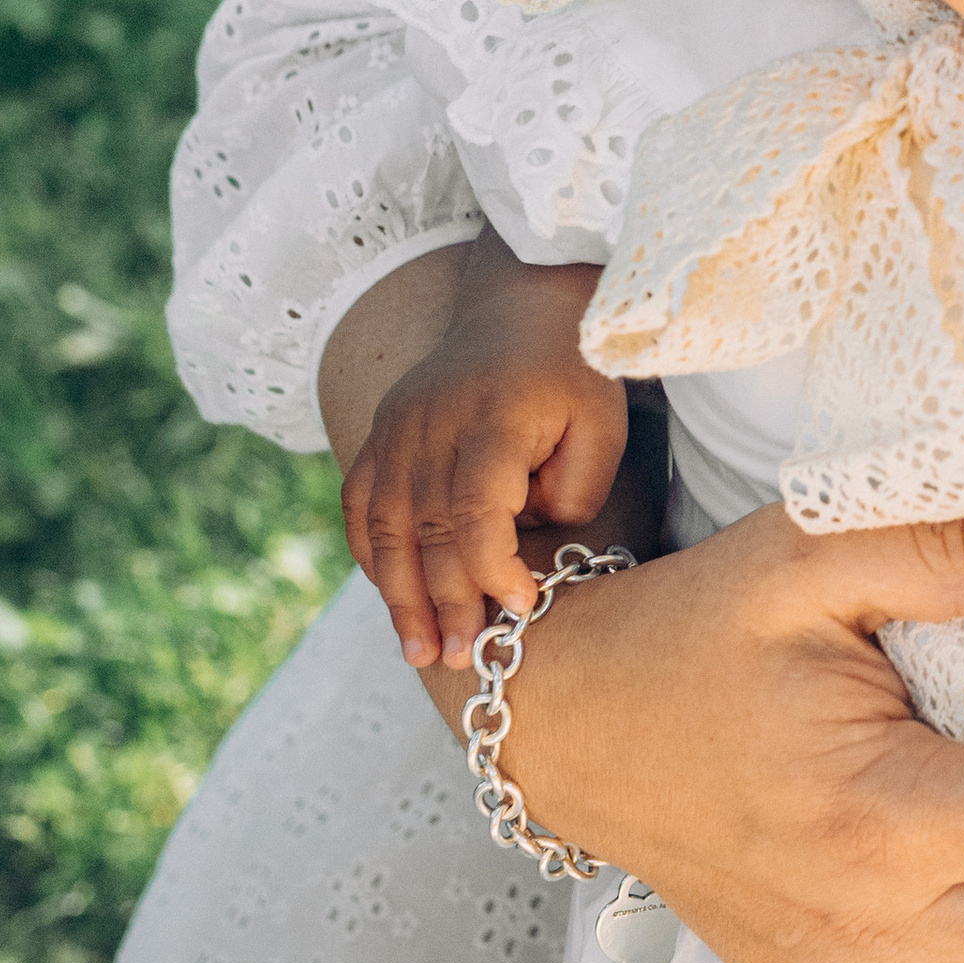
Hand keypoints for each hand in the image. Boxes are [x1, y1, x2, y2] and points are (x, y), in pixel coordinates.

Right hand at [342, 231, 628, 666]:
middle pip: (425, 529)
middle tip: (462, 657)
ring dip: (400, 595)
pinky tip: (392, 598)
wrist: (520, 305)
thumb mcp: (602, 423)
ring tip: (421, 652)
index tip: (523, 608)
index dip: (493, 569)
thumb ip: (574, 490)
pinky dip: (372, 555)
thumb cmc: (573, 373)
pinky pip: (361, 505)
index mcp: (492, 418)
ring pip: (385, 526)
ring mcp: (397, 428)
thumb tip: (528, 544)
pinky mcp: (381, 433)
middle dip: (445, 602)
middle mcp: (431, 424)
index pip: (476, 511)